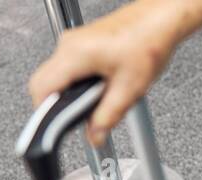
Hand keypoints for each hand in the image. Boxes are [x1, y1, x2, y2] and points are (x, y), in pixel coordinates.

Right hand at [29, 1, 196, 146]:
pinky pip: (68, 68)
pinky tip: (100, 88)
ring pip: (56, 76)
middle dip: (58, 105)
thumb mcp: (129, 90)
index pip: (41, 89)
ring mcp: (73, 41)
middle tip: (81, 118)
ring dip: (70, 94)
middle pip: (43, 83)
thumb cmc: (149, 43)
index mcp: (75, 54)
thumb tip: (94, 136)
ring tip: (97, 100)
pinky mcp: (81, 43)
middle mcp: (68, 44)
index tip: (58, 128)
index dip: (45, 114)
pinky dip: (78, 83)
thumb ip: (107, 117)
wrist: (160, 20)